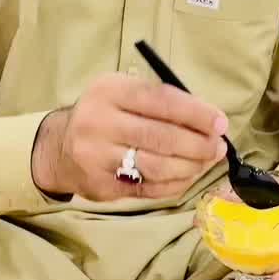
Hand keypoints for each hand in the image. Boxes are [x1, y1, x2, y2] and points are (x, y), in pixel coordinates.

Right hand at [31, 73, 227, 201]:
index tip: (220, 123)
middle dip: (198, 144)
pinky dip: (175, 184)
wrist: (58, 148)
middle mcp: (99, 122)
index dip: (196, 113)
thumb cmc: (104, 116)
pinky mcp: (101, 185)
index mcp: (109, 91)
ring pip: (157, 166)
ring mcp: (97, 157)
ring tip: (206, 162)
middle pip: (161, 136)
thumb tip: (209, 122)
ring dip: (190, 167)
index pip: (161, 100)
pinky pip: (148, 188)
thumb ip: (160, 102)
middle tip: (218, 147)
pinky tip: (186, 176)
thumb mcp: (122, 94)